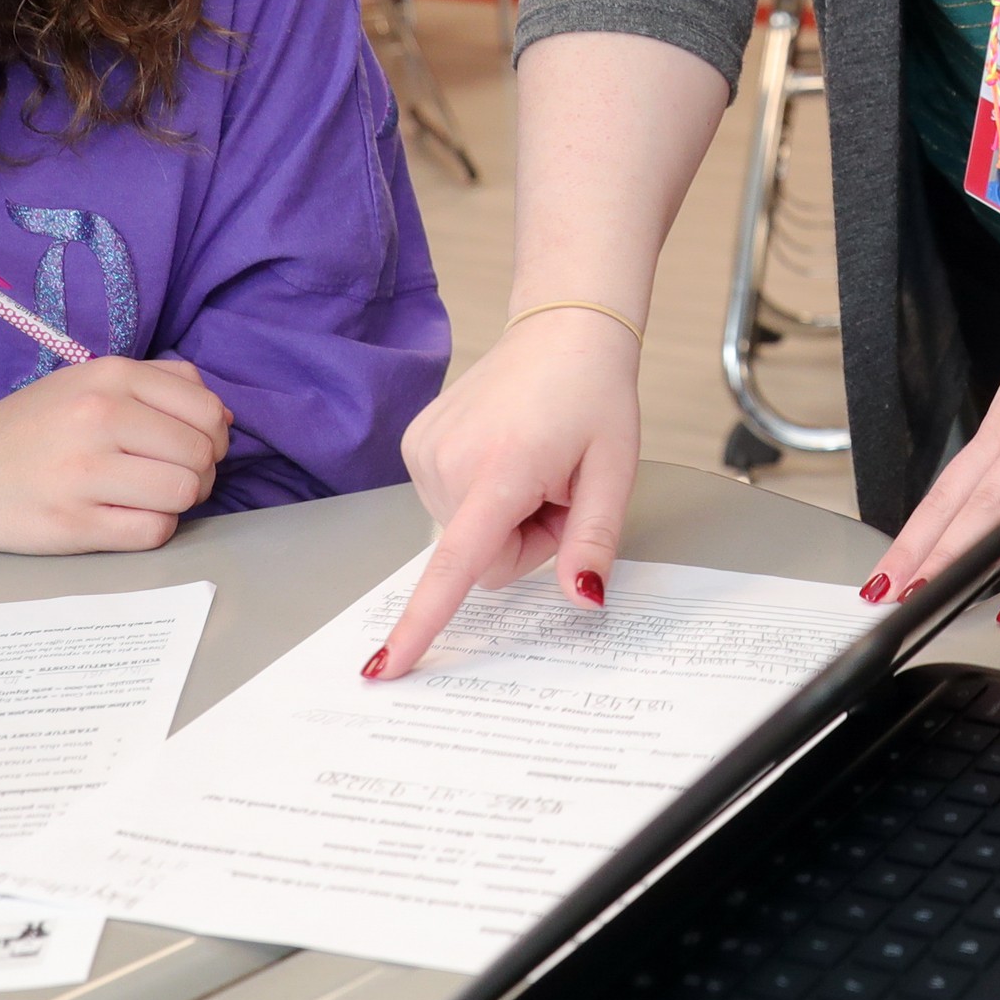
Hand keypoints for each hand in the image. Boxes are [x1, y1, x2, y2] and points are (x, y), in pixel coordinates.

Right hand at [0, 356, 231, 554]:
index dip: (213, 435)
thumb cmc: (34, 428)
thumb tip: (224, 414)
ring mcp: (83, 472)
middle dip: (201, 472)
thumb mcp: (89, 380)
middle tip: (172, 477)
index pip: (206, 410)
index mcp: (108, 376)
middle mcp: (97, 417)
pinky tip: (128, 517)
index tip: (192, 447)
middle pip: (200, 454)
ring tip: (151, 497)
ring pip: (183, 493)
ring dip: (180, 502)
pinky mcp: (72, 524)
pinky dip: (152, 529)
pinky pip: (152, 531)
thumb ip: (159, 382)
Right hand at [370, 305, 642, 674]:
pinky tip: (506, 453)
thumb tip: (582, 600)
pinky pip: (447, 504)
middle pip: (478, 559)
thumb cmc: (594, 398)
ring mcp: (423, 449)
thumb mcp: (613, 473)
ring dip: (501, 515)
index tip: (385, 666)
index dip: (421, 622)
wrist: (562, 332)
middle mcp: (448, 460)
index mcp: (501, 470)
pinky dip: (480, 494)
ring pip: (462, 535)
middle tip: (556, 490)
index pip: (456, 564)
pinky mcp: (415, 443)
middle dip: (522, 540)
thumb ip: (593, 542)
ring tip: (533, 465)